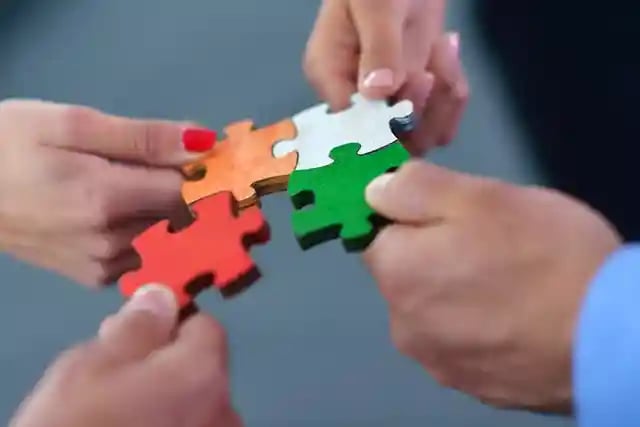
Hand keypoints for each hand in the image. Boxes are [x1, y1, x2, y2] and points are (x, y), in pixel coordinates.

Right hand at [0, 99, 214, 285]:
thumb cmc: (9, 144)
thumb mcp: (73, 124)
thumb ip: (143, 137)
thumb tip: (205, 143)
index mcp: (105, 200)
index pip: (188, 195)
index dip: (211, 178)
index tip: (221, 162)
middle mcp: (111, 243)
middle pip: (182, 221)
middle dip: (199, 196)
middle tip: (195, 169)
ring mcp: (103, 267)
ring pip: (167, 240)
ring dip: (178, 215)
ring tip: (158, 187)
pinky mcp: (95, 278)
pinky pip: (146, 256)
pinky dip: (155, 234)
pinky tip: (138, 212)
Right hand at [10, 284, 242, 426]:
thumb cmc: (77, 425)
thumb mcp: (92, 364)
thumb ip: (137, 326)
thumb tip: (162, 296)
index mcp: (204, 372)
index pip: (205, 326)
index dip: (170, 326)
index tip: (133, 339)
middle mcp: (226, 409)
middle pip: (203, 368)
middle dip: (168, 365)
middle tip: (116, 381)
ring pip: (197, 404)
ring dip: (170, 400)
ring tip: (122, 414)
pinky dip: (173, 424)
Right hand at [303, 0, 467, 154]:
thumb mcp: (375, 4)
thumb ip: (378, 46)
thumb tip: (378, 92)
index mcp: (331, 77)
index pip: (353, 126)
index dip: (385, 122)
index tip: (412, 83)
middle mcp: (356, 97)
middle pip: (389, 140)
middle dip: (419, 107)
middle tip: (430, 66)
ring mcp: (388, 99)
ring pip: (420, 134)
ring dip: (442, 98)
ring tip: (441, 49)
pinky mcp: (415, 95)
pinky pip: (439, 117)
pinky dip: (452, 92)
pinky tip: (448, 51)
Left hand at [362, 160, 620, 411]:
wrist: (611, 340)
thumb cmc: (544, 255)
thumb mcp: (480, 196)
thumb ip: (416, 188)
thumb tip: (374, 191)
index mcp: (397, 272)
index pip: (377, 234)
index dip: (408, 217)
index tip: (446, 215)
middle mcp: (403, 324)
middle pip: (405, 274)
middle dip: (435, 255)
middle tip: (491, 245)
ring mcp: (436, 360)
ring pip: (433, 310)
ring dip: (456, 294)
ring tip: (510, 283)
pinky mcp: (471, 385)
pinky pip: (461, 343)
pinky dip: (479, 328)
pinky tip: (517, 318)